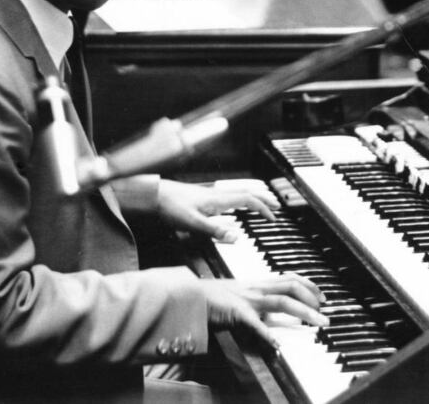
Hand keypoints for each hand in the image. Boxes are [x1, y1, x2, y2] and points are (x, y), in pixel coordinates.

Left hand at [156, 179, 279, 241]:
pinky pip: (228, 196)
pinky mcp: (202, 198)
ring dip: (252, 197)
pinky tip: (233, 208)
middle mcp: (216, 195)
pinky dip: (238, 200)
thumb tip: (236, 237)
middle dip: (263, 198)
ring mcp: (209, 195)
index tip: (272, 217)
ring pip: (237, 193)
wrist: (153, 194)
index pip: (248, 199)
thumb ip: (215, 230)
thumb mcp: (193, 223)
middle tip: (276, 206)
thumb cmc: (170, 206)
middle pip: (247, 192)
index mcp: (218, 200)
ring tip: (260, 204)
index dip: (263, 207)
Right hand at [199, 274, 328, 347]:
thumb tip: (270, 310)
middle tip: (324, 312)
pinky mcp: (236, 312)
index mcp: (257, 284)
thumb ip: (256, 300)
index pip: (288, 278)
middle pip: (290, 287)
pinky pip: (255, 323)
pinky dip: (268, 334)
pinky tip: (278, 345)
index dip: (308, 285)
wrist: (190, 295)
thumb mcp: (239, 294)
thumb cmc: (212, 297)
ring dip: (303, 312)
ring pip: (281, 301)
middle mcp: (256, 289)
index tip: (321, 295)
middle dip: (312, 298)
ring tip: (317, 322)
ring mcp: (247, 299)